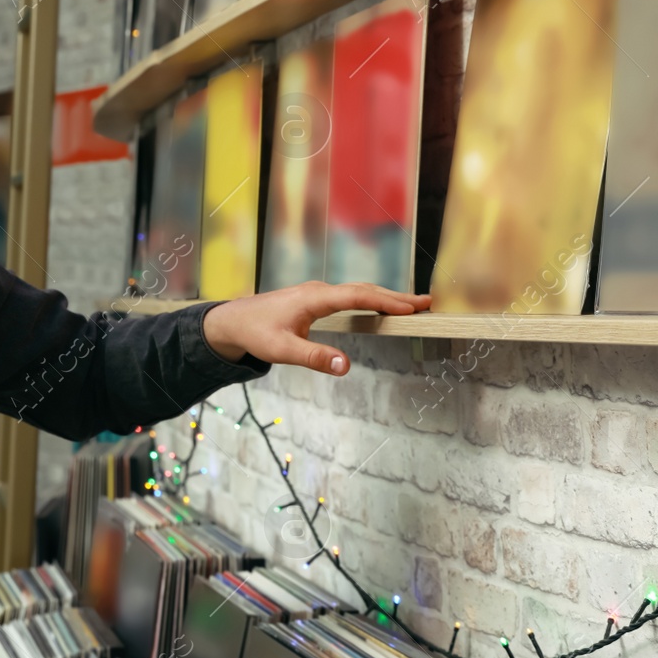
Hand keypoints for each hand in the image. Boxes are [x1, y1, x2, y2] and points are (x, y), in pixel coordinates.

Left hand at [202, 281, 431, 374]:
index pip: (359, 296)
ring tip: (413, 306)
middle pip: (364, 290)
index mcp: (315, 298)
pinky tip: (380, 307)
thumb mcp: (282, 351)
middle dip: (396, 297)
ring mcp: (318, 293)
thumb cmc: (255, 334)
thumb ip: (315, 358)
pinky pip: (350, 297)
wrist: (231, 322)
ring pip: (358, 292)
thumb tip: (346, 366)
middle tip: (427, 304)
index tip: (412, 308)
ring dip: (385, 297)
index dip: (387, 301)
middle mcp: (319, 291)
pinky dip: (370, 300)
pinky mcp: (315, 300)